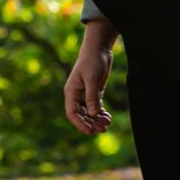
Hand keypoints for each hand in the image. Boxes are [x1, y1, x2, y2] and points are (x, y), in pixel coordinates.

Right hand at [64, 20, 116, 134]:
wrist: (99, 48)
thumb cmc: (92, 60)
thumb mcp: (92, 78)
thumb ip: (92, 96)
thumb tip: (93, 114)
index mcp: (71, 92)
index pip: (72, 113)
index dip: (80, 124)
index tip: (90, 131)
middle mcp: (77, 95)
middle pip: (82, 115)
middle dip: (91, 123)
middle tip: (103, 129)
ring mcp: (86, 94)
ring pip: (90, 112)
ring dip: (97, 120)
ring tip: (107, 123)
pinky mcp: (94, 91)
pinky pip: (96, 107)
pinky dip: (101, 113)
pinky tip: (108, 117)